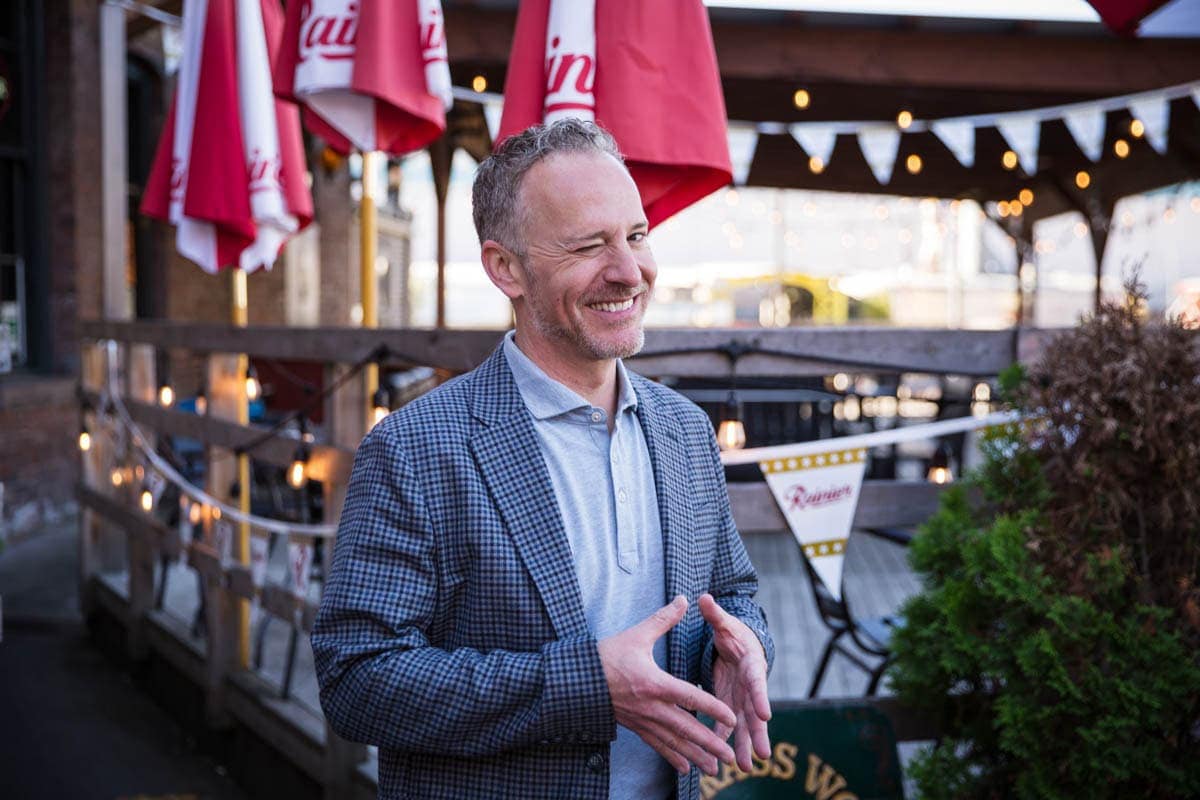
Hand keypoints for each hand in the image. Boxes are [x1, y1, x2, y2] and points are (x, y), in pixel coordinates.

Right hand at [597, 595, 736, 775]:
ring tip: (715, 770)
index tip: (731, 718)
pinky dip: (672, 757)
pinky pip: (656, 745)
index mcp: (655, 683)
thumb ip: (663, 619)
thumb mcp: (636, 635)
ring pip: (673, 742)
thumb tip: (683, 600)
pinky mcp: (634, 726)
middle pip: (686, 728)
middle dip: (710, 744)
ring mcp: (642, 719)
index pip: (690, 697)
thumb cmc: (606, 655)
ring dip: (695, 756)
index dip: (712, 708)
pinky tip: (685, 768)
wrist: (576, 679)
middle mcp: (651, 706)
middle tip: (730, 759)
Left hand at [698, 593, 771, 771]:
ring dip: (744, 745)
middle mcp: (750, 688)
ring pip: (745, 726)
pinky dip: (726, 741)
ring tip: (743, 766)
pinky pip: (729, 727)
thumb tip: (704, 597)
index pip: (758, 682)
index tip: (765, 713)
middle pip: (756, 713)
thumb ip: (715, 615)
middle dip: (758, 733)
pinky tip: (720, 759)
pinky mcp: (731, 706)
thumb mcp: (725, 624)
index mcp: (752, 666)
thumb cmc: (734, 634)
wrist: (740, 647)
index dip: (760, 697)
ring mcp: (742, 700)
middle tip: (762, 754)